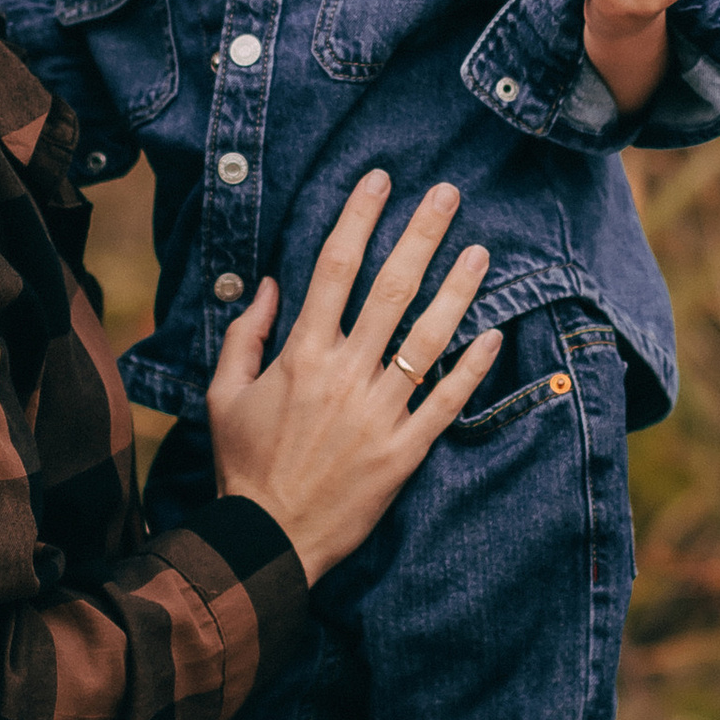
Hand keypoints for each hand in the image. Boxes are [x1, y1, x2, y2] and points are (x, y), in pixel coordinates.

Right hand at [205, 172, 501, 585]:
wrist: (267, 539)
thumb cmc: (242, 465)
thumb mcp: (224, 394)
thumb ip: (246, 334)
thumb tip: (269, 283)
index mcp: (300, 355)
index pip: (334, 268)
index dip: (359, 217)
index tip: (380, 180)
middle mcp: (344, 374)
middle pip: (390, 289)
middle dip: (420, 235)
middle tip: (448, 194)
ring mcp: (379, 413)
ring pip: (427, 339)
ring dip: (458, 291)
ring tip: (480, 251)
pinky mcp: (404, 451)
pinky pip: (446, 402)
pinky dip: (472, 369)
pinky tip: (495, 334)